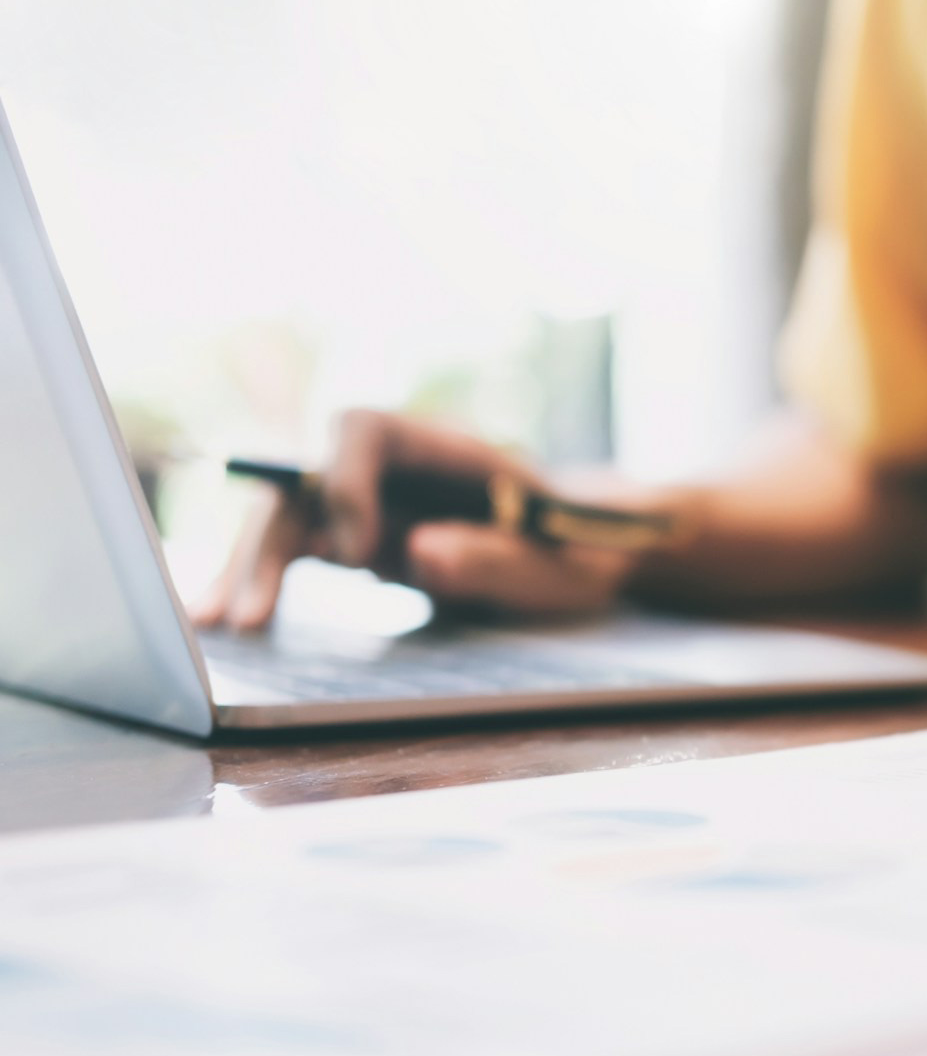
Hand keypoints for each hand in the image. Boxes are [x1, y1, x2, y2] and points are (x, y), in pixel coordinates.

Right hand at [191, 410, 637, 628]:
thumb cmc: (577, 548)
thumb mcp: (556, 561)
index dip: (345, 484)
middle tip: (251, 615)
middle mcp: (393, 462)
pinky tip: (227, 620)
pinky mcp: (356, 533)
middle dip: (272, 541)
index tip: (353, 553)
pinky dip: (262, 581)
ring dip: (248, 566)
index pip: (365, 431)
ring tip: (214, 623)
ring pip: (288, 515)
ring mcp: (369, 495)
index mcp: (445, 445)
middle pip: (307, 478)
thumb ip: (497, 556)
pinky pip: (298, 548)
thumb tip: (417, 552)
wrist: (582, 551)